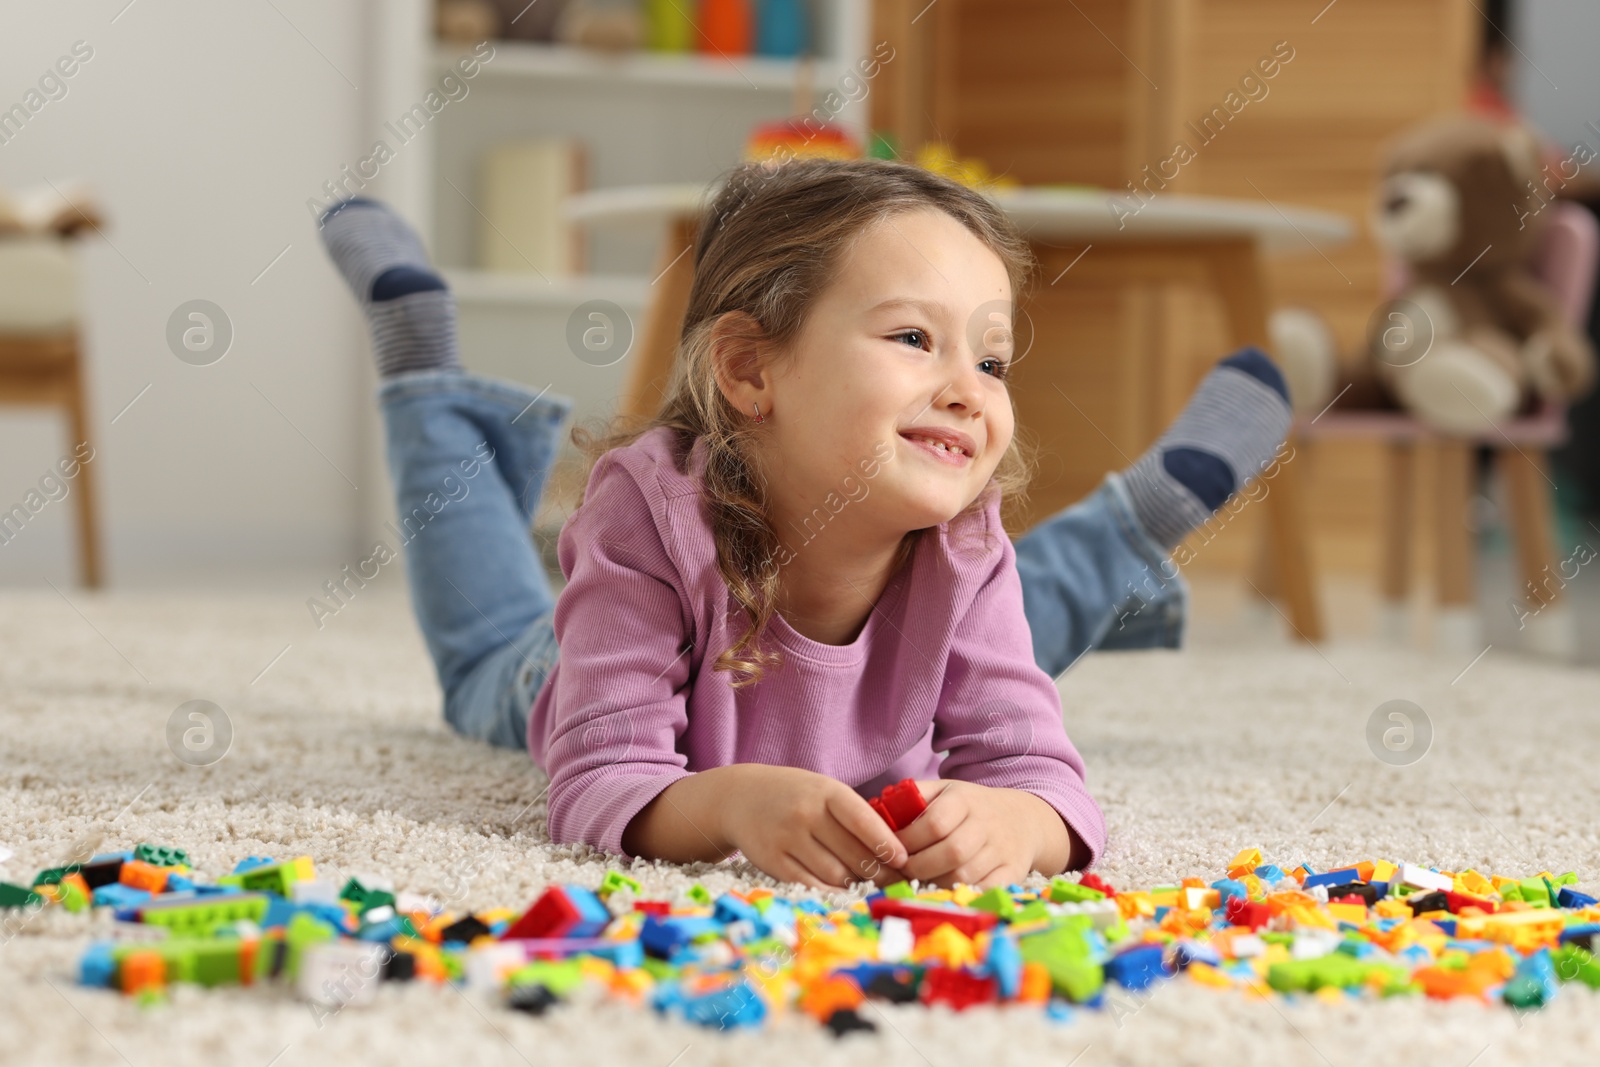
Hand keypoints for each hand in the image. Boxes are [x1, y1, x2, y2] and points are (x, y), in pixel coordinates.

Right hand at [721, 765, 907, 889]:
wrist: (740, 797)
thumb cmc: (795, 795)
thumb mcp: (824, 791)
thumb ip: (853, 815)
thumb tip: (892, 851)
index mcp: (826, 792)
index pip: (864, 821)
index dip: (886, 843)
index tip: (903, 860)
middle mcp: (806, 814)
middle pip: (853, 854)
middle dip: (878, 872)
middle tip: (895, 883)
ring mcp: (786, 838)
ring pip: (835, 874)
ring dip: (856, 885)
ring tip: (870, 888)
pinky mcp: (772, 862)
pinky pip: (811, 885)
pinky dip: (830, 892)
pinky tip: (842, 892)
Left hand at [893, 780, 1078, 888]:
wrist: (1022, 819)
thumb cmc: (970, 807)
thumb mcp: (944, 790)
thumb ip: (912, 797)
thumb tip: (875, 809)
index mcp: (964, 799)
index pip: (934, 822)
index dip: (908, 840)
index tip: (890, 849)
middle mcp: (986, 823)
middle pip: (951, 851)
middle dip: (918, 866)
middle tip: (901, 871)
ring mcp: (1002, 849)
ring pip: (965, 873)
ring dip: (935, 882)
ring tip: (918, 881)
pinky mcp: (1014, 871)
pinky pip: (986, 889)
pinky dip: (962, 894)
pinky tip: (945, 890)